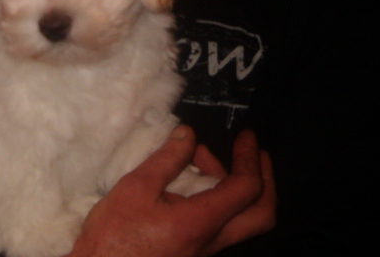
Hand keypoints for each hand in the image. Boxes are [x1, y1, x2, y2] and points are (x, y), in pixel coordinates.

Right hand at [68, 126, 275, 256]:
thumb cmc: (114, 234)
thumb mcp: (136, 187)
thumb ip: (167, 159)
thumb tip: (188, 134)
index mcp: (202, 222)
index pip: (246, 188)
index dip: (250, 157)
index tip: (246, 136)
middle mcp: (212, 241)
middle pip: (261, 215)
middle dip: (265, 179)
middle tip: (253, 152)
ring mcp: (204, 250)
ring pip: (242, 221)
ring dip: (235, 186)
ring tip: (199, 159)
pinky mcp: (193, 253)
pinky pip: (221, 225)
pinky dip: (219, 198)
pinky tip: (191, 183)